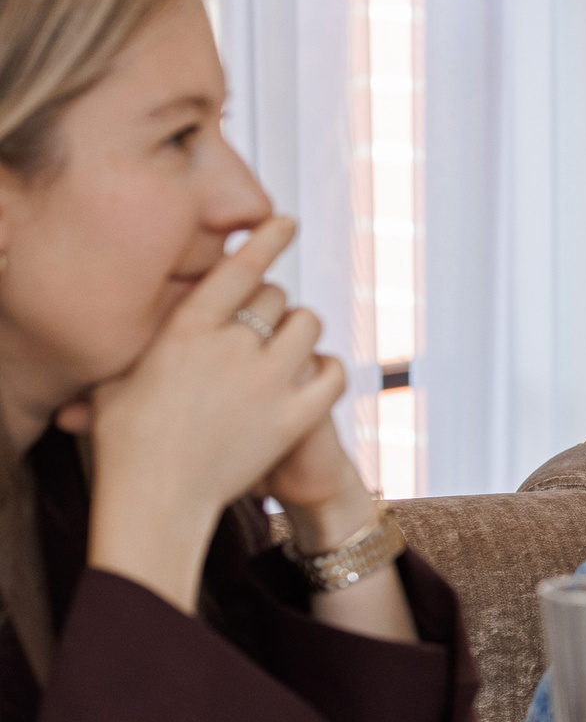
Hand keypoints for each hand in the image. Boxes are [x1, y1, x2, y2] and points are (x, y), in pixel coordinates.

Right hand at [76, 218, 350, 611]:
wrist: (154, 499)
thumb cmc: (125, 439)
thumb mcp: (117, 377)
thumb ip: (139, 342)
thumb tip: (136, 318)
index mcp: (186, 329)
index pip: (238, 268)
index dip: (266, 239)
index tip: (285, 222)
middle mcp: (230, 346)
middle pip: (274, 296)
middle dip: (267, 307)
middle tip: (257, 329)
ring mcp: (267, 381)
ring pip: (308, 324)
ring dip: (298, 331)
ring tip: (284, 348)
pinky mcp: (295, 416)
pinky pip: (332, 371)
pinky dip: (326, 368)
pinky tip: (314, 375)